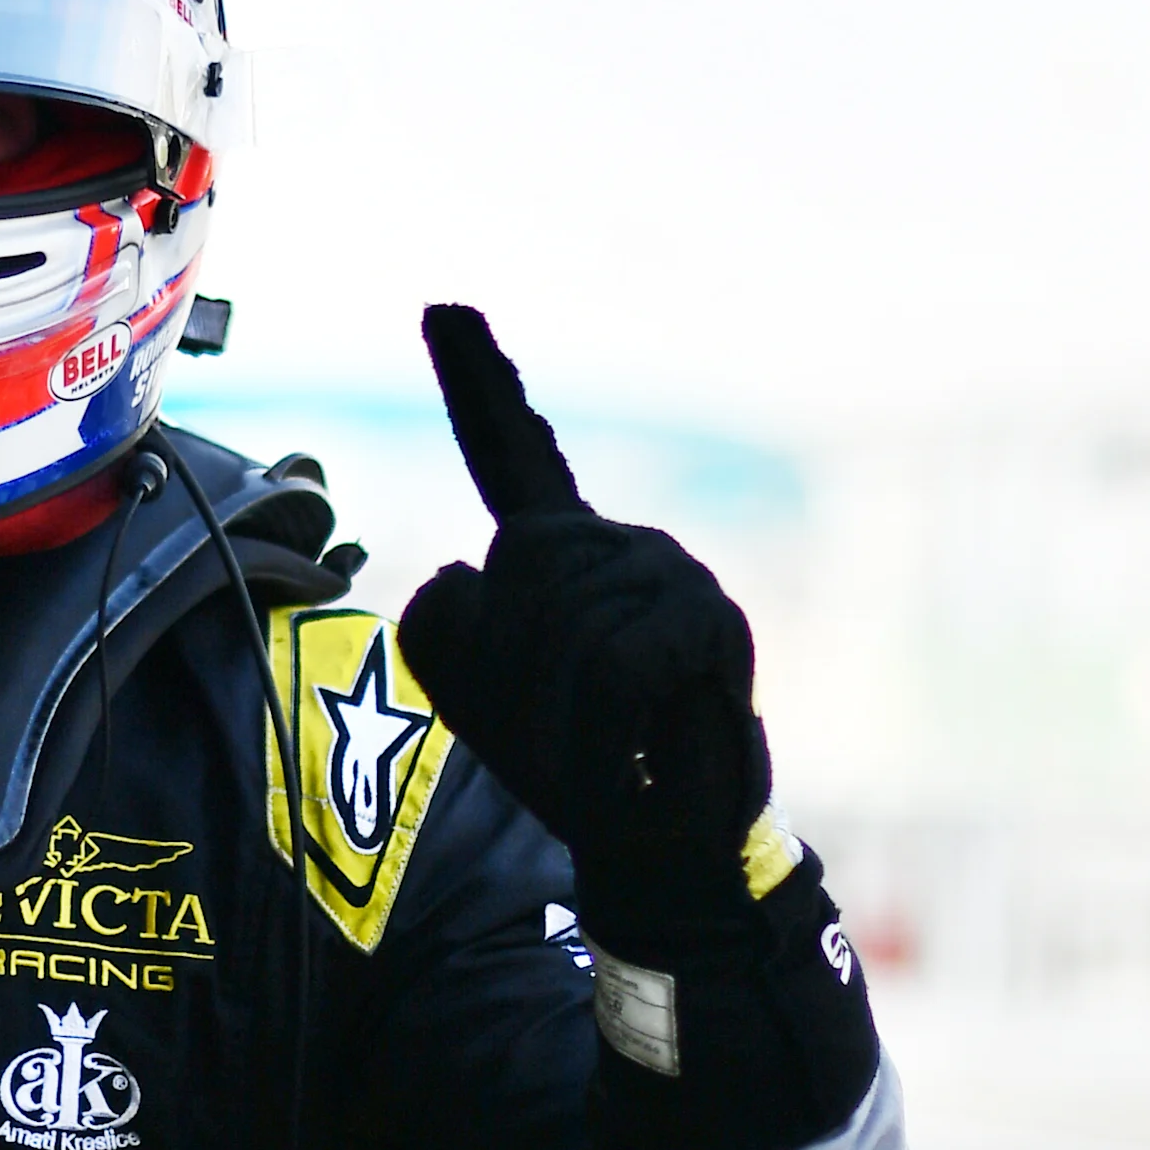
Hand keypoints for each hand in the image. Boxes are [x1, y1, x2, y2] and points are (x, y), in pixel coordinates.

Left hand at [395, 306, 769, 913]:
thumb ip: (442, 616)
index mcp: (561, 554)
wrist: (658, 842)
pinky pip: (609, 666)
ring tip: (606, 741)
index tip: (442, 308)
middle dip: (513, 668)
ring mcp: (671, 575)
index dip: (479, 385)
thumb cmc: (569, 760)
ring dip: (555, 710)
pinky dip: (600, 733)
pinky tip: (634, 752)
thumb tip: (476, 564)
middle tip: (562, 727)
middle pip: (512, 567)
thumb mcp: (472, 689)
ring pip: (558, 621)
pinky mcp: (707, 622)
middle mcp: (619, 546)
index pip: (512, 454)